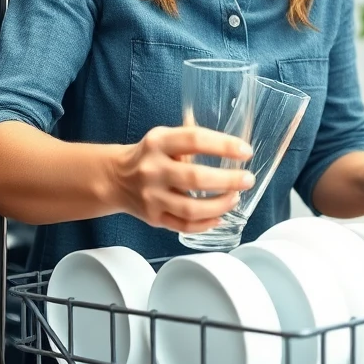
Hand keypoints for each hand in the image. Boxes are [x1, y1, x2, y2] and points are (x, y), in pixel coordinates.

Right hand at [113, 126, 255, 233]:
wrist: (115, 178)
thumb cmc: (149, 156)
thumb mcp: (165, 137)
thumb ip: (193, 138)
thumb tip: (232, 141)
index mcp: (158, 142)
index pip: (195, 140)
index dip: (224, 145)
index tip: (246, 152)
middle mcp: (153, 169)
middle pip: (196, 177)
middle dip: (228, 180)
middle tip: (247, 180)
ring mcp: (151, 196)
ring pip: (191, 208)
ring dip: (220, 205)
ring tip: (234, 198)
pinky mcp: (153, 218)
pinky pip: (184, 226)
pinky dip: (206, 224)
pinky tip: (219, 217)